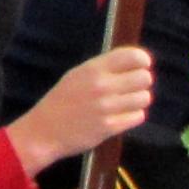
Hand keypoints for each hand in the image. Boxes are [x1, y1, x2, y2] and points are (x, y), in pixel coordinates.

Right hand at [7, 46, 154, 177]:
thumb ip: (104, 68)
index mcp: (92, 69)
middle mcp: (102, 86)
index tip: (139, 67)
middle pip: (145, 77)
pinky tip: (119, 116)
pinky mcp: (110, 127)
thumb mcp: (77, 75)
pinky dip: (132, 116)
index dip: (142, 61)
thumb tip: (136, 61)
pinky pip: (138, 117)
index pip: (134, 57)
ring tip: (123, 104)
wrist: (44, 131)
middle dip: (141, 83)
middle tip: (130, 88)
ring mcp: (107, 107)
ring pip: (144, 98)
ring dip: (137, 101)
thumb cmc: (62, 101)